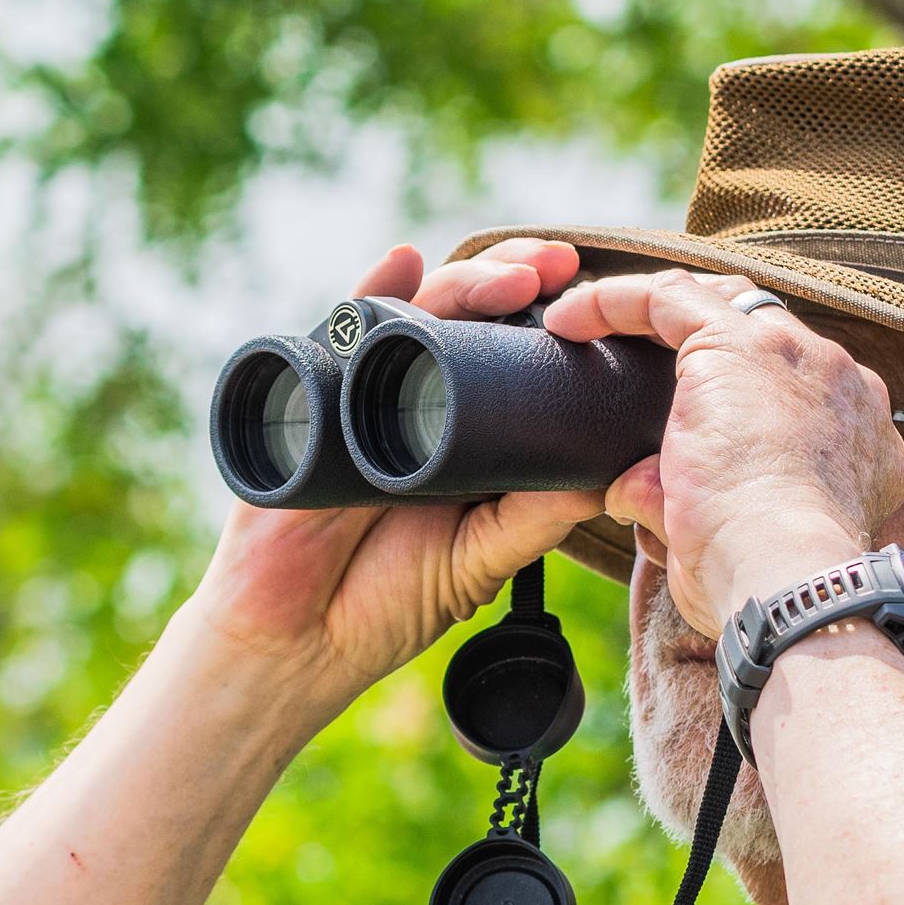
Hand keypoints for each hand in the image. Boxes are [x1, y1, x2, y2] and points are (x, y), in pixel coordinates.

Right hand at [187, 239, 607, 718]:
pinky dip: (370, 292)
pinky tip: (403, 262)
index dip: (550, 323)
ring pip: (417, 315)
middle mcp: (415, 402)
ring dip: (465, 284)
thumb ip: (534, 516)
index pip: (510, 355)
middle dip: (516, 280)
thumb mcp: (480, 559)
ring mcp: (363, 394)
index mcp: (463, 431)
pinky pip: (339, 331)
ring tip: (513, 276)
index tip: (599, 302)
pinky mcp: (311, 399)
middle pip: (468, 318)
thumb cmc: (385, 603)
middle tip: (560, 267)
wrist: (297, 642)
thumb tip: (606, 471)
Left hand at [543, 269, 903, 632]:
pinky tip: (566, 321)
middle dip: (705, 337)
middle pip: (765, 332)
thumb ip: (680, 504)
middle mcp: (840, 382)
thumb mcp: (730, 542)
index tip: (693, 417)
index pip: (798, 389)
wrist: (785, 577)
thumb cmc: (761, 582)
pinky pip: (668, 298)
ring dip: (656, 314)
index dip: (746, 393)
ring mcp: (795, 356)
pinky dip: (612, 303)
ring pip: (720, 304)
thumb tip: (628, 492)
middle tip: (642, 354)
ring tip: (594, 327)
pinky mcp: (736, 345)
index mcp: (859, 437)